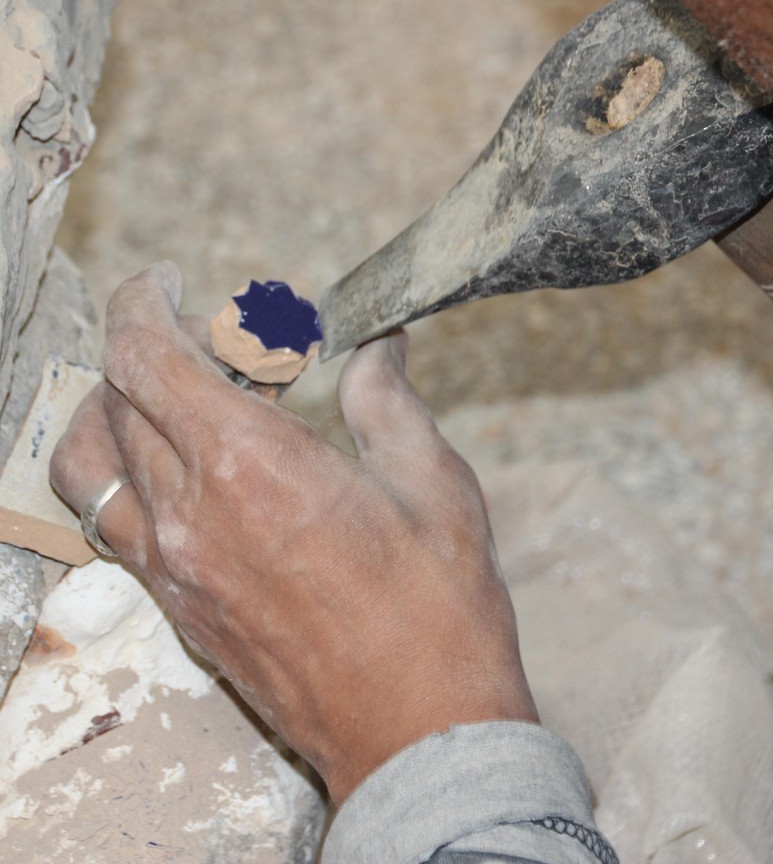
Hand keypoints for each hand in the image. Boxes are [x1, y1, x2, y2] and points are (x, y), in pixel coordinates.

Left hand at [50, 262, 538, 803]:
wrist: (418, 732)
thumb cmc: (438, 608)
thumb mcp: (433, 483)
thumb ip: (387, 399)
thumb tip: (380, 346)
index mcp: (252, 464)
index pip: (145, 356)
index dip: (141, 303)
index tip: (165, 282)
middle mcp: (192, 514)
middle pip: (115, 399)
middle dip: (150, 347)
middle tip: (216, 342)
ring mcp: (176, 569)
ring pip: (92, 465)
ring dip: (116, 411)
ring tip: (175, 397)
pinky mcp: (180, 611)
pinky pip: (117, 523)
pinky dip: (130, 473)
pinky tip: (192, 470)